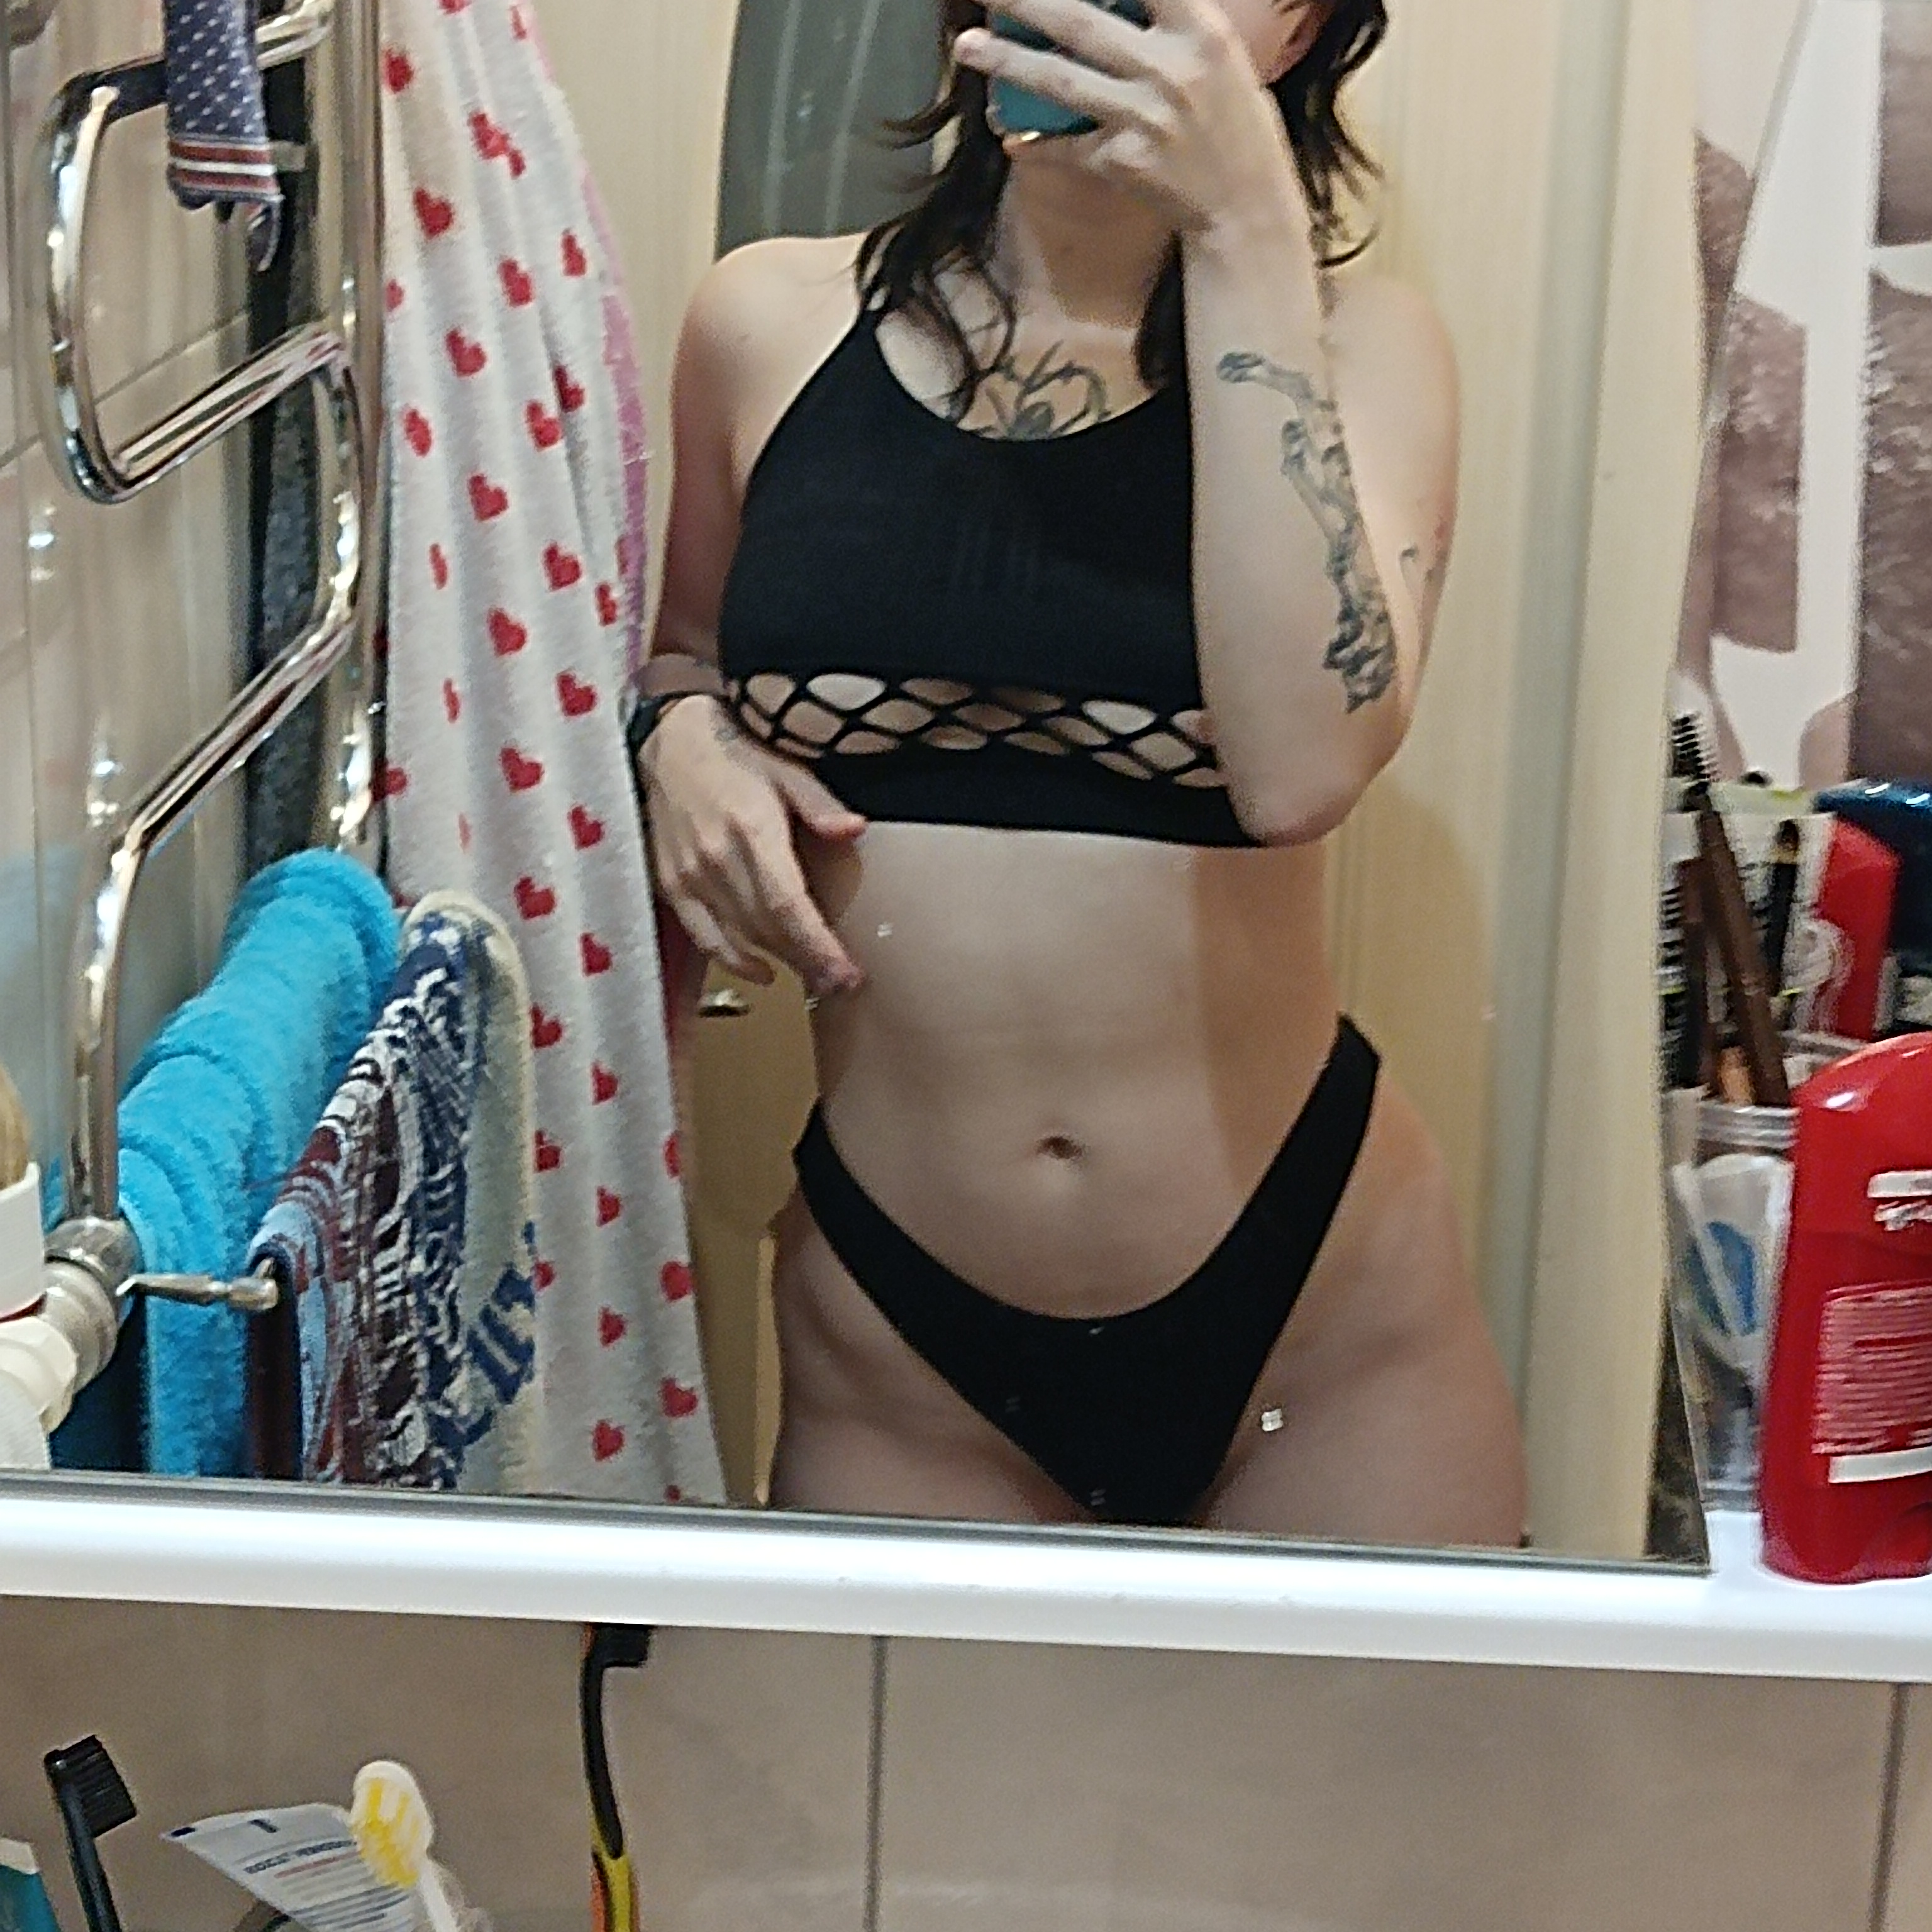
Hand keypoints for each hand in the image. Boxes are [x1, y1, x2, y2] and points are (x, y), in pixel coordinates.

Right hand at [641, 696, 866, 998]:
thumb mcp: (784, 767)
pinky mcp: (671, 884)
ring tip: (815, 977)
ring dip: (780, 962)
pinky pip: (704, 935)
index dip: (818, 945)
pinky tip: (764, 970)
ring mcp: (689, 875)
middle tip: (842, 982)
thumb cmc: (734, 753)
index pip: (788, 905)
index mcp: (751, 829)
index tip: (847, 972)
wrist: (669, 741)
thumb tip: (855, 830)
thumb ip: (819, 804)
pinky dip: (733, 959)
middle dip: (808, 961)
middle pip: (768, 929)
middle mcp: (717, 858)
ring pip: (740, 937)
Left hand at [953, 0, 1311, 239]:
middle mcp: (1169, 69)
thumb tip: (1110, 2)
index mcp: (1200, 30)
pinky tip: (1006, 132)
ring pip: (1059, 82)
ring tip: (965, 44)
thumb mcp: (1218, 53)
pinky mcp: (1122, 162)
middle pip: (1079, 22)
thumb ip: (1172, 19)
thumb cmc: (1233, 121)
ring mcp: (1142, 118)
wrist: (1244, 205)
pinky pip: (1065, 146)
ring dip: (1006, 61)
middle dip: (1024, 2)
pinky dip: (1034, 142)